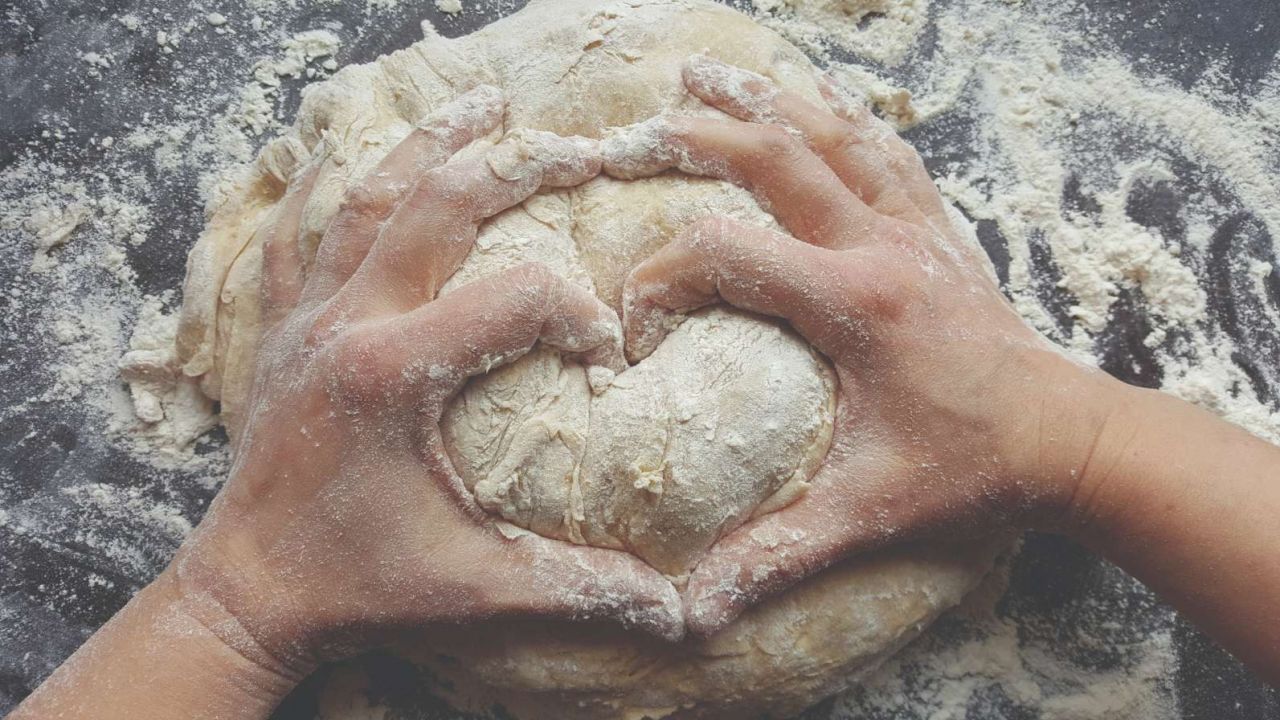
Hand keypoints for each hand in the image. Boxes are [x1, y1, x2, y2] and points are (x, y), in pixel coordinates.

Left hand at [169, 86, 681, 677]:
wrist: (246, 595)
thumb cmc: (356, 589)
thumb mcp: (474, 589)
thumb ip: (576, 590)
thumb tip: (671, 611)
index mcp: (398, 372)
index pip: (519, 297)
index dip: (579, 313)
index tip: (603, 352)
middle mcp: (349, 326)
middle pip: (439, 205)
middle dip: (513, 165)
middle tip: (569, 145)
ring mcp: (307, 322)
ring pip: (366, 199)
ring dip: (426, 147)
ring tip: (478, 109)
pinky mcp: (282, 334)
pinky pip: (297, 238)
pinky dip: (325, 192)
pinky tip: (344, 161)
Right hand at [605, 56, 1124, 634]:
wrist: (1069, 440)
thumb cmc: (973, 469)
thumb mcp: (871, 511)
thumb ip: (781, 551)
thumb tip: (697, 606)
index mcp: (853, 304)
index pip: (727, 254)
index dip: (662, 277)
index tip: (637, 323)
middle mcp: (881, 248)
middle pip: (781, 160)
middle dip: (710, 135)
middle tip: (655, 122)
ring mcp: (914, 231)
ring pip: (836, 138)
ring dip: (772, 103)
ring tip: (714, 76)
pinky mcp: (936, 233)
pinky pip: (887, 154)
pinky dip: (845, 120)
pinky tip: (820, 101)